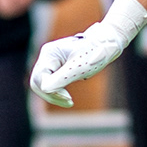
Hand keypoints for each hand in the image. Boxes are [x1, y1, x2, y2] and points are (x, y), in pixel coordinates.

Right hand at [30, 0, 146, 107]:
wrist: (108, 44)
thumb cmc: (96, 53)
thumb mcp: (79, 68)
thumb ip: (61, 78)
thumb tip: (44, 89)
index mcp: (49, 53)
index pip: (39, 78)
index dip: (50, 91)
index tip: (69, 98)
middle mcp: (47, 56)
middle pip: (37, 82)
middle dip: (51, 95)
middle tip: (69, 102)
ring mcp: (52, 62)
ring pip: (43, 84)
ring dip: (54, 94)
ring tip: (70, 102)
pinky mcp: (58, 67)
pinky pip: (51, 83)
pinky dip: (58, 91)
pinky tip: (69, 98)